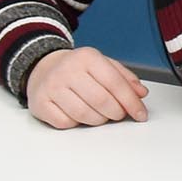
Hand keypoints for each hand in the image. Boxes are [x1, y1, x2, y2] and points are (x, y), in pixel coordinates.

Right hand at [23, 46, 149, 128]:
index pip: (115, 83)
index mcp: (87, 57)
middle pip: (101, 101)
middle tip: (118, 114)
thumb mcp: (102, 64)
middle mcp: (68, 70)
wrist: (42, 67)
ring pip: (84, 115)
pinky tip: (77, 114)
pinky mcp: (40, 104)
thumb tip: (141, 93)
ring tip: (99, 114)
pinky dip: (76, 123)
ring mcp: (52, 87)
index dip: (131, 102)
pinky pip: (66, 123)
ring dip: (98, 120)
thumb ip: (124, 78)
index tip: (140, 114)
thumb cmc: (76, 69)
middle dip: (116, 113)